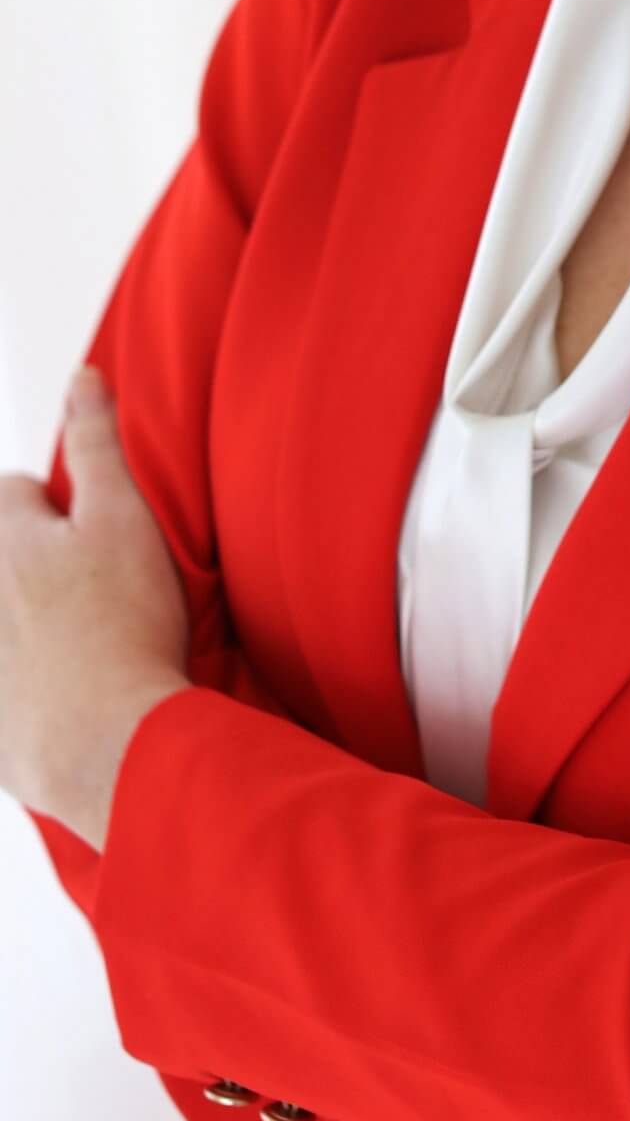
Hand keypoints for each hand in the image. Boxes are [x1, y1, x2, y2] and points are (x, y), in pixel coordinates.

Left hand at [0, 365, 192, 837]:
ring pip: (5, 619)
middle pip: (3, 556)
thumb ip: (98, 442)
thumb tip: (82, 377)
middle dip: (30, 562)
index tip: (87, 534)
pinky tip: (52, 693)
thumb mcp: (124, 516)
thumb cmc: (125, 625)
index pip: (14, 491)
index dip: (53, 505)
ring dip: (24, 620)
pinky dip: (19, 679)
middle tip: (85, 588)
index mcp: (8, 542)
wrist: (107, 743)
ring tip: (73, 641)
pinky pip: (5, 683)